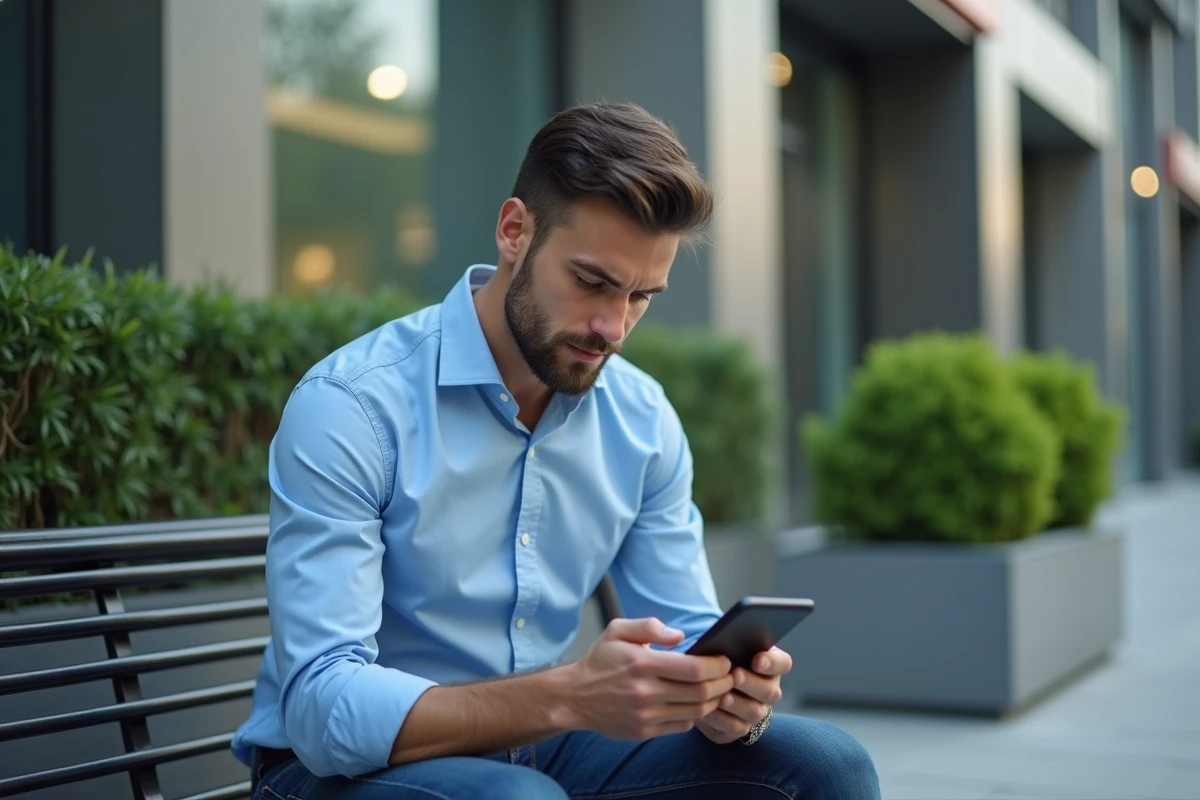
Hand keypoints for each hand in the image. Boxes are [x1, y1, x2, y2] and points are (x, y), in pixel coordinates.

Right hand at [564, 618, 734, 740]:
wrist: (574, 697)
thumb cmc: (599, 661)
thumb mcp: (617, 630)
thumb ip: (649, 626)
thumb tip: (679, 636)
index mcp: (641, 663)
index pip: (693, 668)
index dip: (717, 665)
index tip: (725, 660)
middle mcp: (645, 692)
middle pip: (701, 692)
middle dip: (724, 683)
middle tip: (731, 676)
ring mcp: (645, 715)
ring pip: (696, 711)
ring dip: (715, 701)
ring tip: (720, 690)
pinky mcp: (644, 731)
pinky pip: (682, 726)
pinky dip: (696, 716)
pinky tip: (698, 704)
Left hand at [696, 646, 791, 744]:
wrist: (708, 685)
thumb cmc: (719, 659)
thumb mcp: (726, 647)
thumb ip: (731, 643)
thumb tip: (722, 641)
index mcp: (770, 666)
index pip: (783, 663)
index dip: (772, 663)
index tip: (757, 660)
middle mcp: (769, 690)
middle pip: (770, 692)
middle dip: (751, 684)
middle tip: (735, 675)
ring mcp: (757, 711)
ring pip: (754, 712)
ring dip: (737, 704)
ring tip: (721, 697)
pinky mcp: (739, 727)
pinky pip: (735, 728)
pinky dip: (720, 720)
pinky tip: (707, 711)